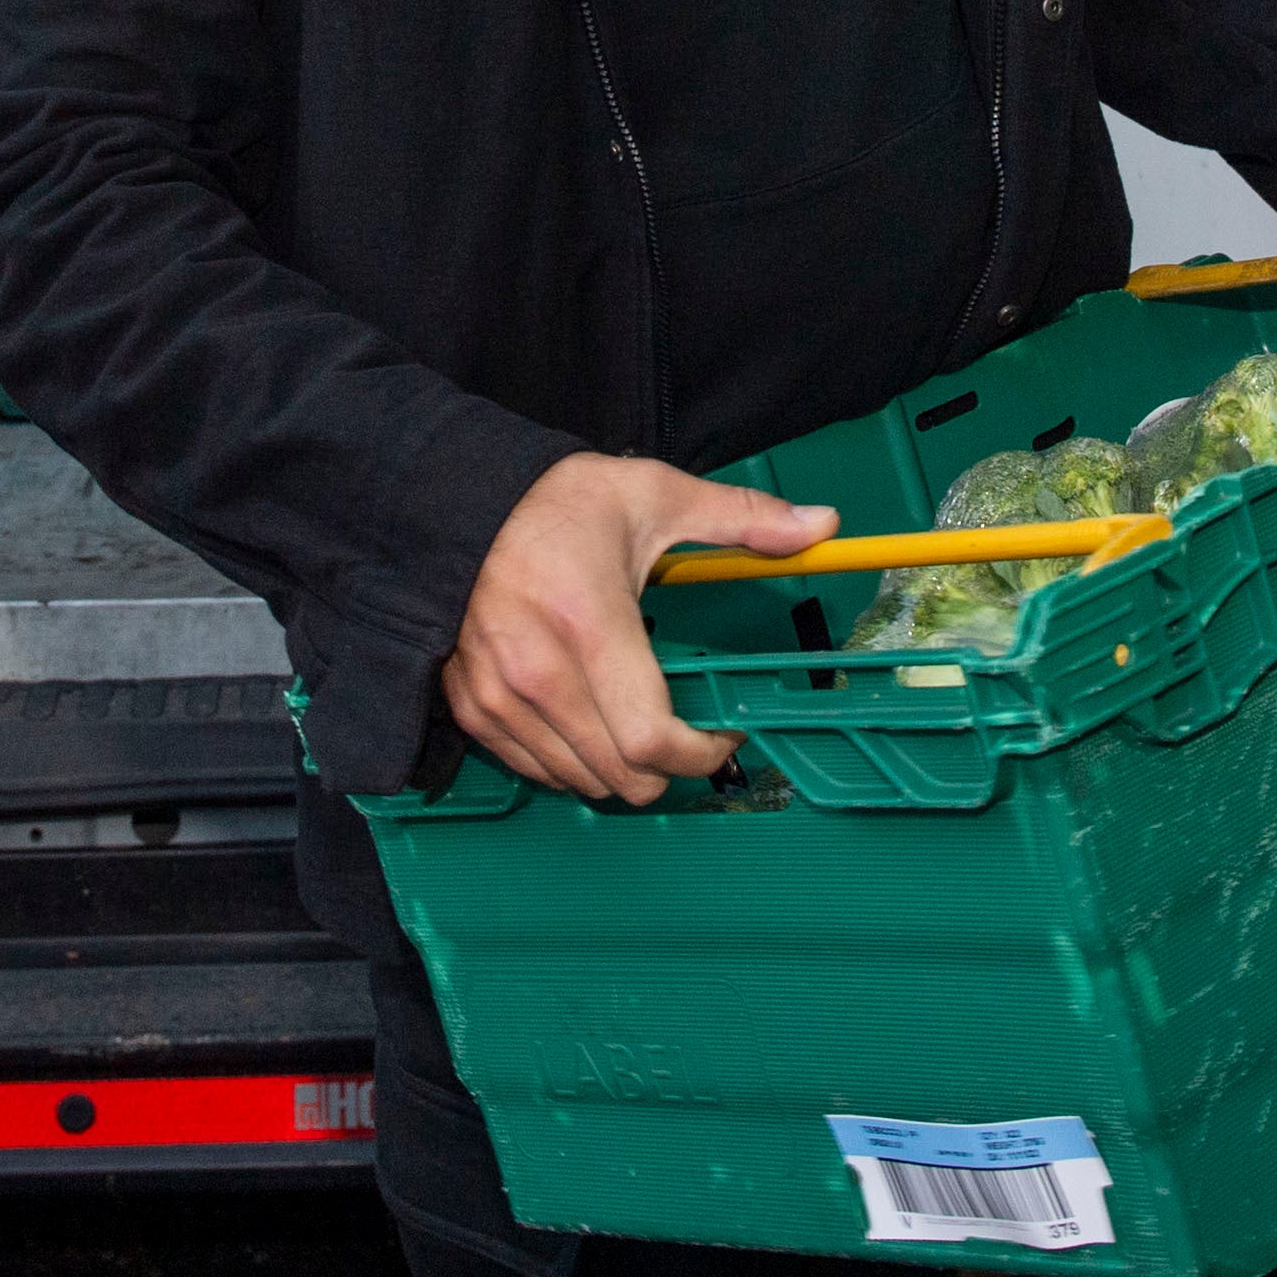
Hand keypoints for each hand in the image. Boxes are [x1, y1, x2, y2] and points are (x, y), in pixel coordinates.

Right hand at [443, 453, 834, 804]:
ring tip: (636, 719)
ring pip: (582, 782)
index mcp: (589, 624)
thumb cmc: (558, 500)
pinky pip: (537, 770)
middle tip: (688, 728)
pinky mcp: (472, 706)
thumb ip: (742, 518)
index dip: (702, 754)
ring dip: (621, 769)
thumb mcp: (655, 493)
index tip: (724, 731)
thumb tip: (822, 526)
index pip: (653, 741)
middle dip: (670, 767)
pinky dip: (573, 761)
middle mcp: (538, 673)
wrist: (455, 499)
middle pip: (623, 777)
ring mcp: (499, 696)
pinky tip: (588, 717)